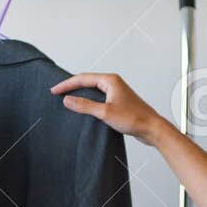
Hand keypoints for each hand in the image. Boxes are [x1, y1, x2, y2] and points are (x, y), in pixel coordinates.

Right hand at [50, 73, 166, 144]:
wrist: (152, 128)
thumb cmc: (134, 119)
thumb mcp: (105, 113)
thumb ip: (85, 106)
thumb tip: (67, 100)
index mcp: (110, 80)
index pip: (82, 78)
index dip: (66, 84)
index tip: (54, 91)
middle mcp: (113, 83)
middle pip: (86, 81)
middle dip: (71, 86)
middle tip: (56, 93)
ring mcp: (115, 92)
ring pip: (92, 89)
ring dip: (79, 93)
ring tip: (66, 98)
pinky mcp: (117, 101)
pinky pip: (98, 97)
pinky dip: (88, 100)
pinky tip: (82, 108)